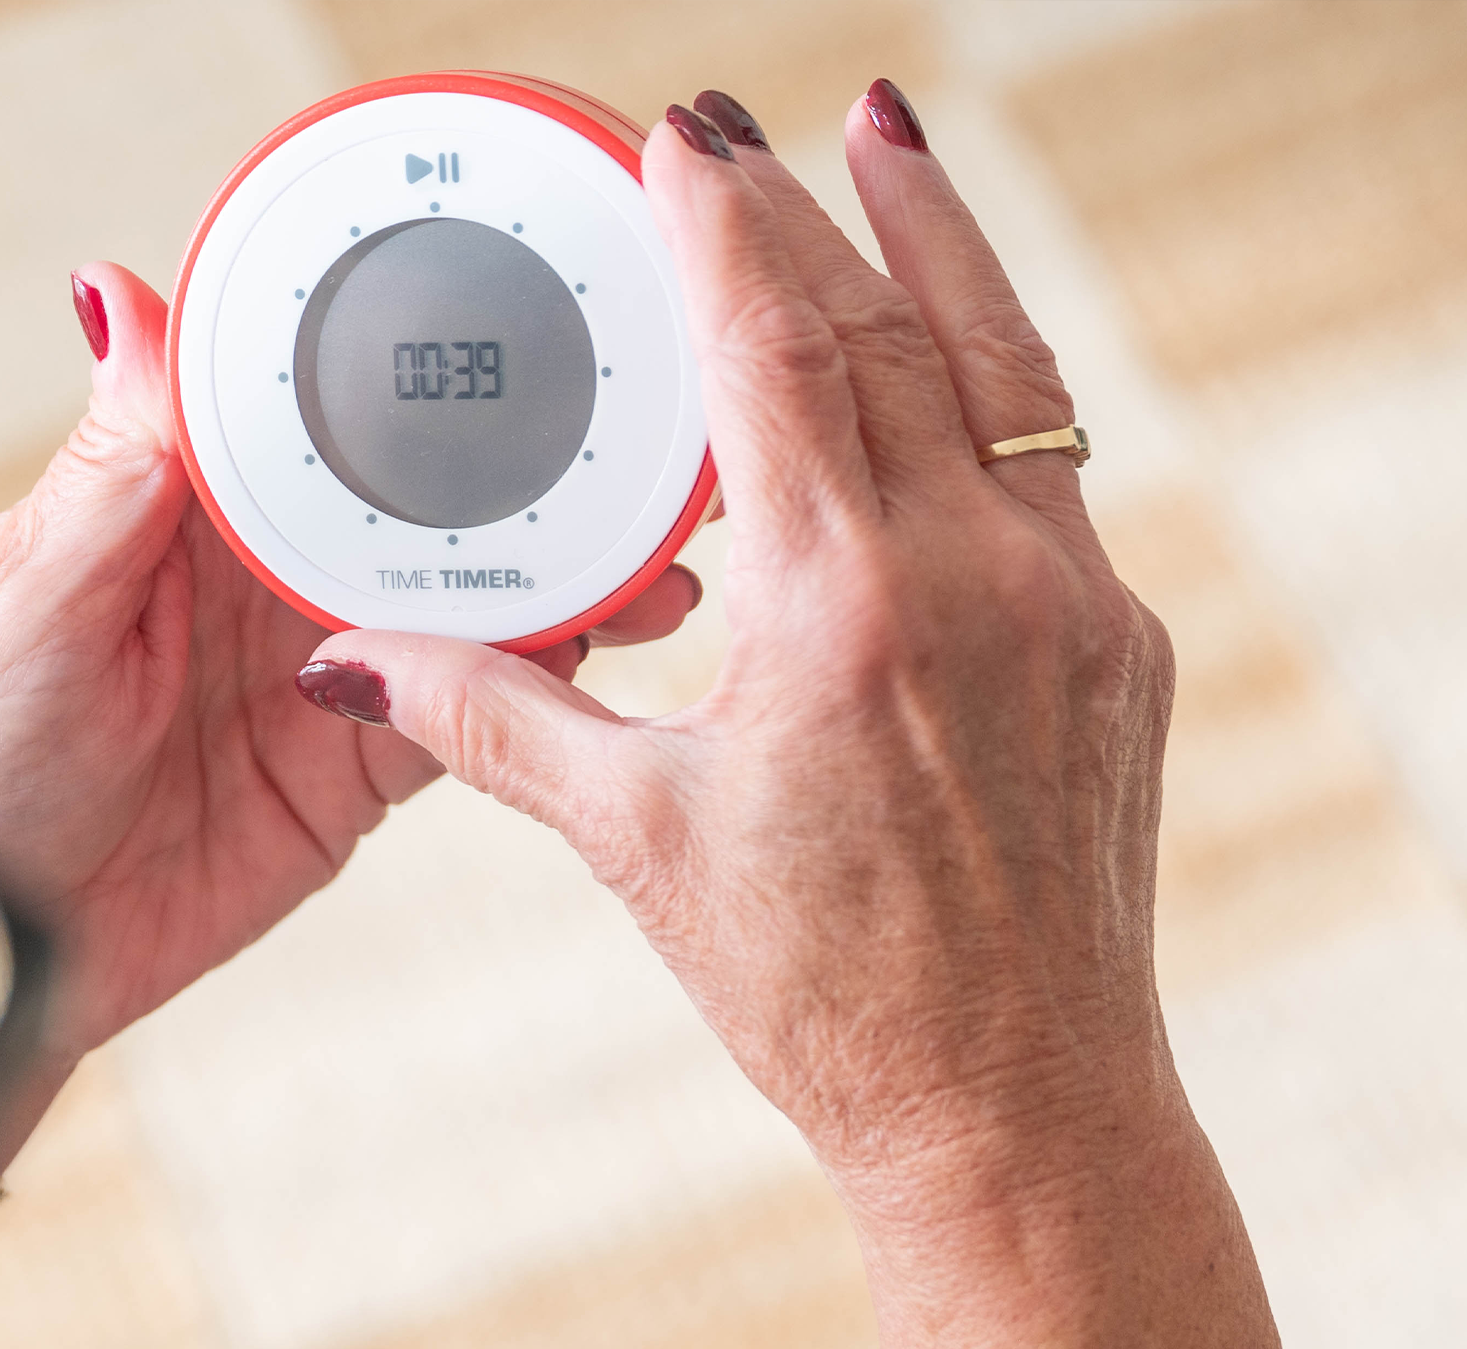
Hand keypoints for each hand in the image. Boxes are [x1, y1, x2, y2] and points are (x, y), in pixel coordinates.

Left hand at [0, 262, 699, 1082]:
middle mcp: (255, 582)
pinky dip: (528, 688)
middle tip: (629, 440)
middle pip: (412, 502)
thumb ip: (112, 469)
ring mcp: (310, 677)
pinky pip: (453, 717)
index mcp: (174, 510)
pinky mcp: (344, 776)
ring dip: (552, 578)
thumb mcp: (23, 601)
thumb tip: (117, 289)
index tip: (506, 304)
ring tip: (654, 547)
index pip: (305, 406)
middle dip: (518, 470)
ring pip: (456, 607)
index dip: (399, 357)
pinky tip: (601, 653)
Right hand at [296, 100, 1171, 1207]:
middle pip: (889, 324)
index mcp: (838, 609)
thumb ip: (492, 721)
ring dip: (941, 247)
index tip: (680, 141)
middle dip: (815, 208)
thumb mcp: (639, 842)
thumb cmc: (820, 990)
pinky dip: (988, 389)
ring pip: (1004, 369)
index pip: (775, 350)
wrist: (1008, 1101)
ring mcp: (1067, 604)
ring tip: (894, 151)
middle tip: (756, 129)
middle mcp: (972, 578)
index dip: (721, 226)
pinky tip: (946, 373)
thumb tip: (350, 662)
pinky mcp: (1116, 647)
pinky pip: (1050, 472)